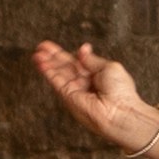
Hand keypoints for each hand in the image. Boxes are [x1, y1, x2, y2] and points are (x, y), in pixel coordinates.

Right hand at [29, 38, 158, 154]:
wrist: (120, 111)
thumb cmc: (121, 92)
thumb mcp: (109, 67)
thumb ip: (91, 59)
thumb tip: (82, 49)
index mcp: (95, 74)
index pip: (76, 62)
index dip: (65, 54)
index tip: (54, 47)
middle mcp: (84, 83)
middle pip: (64, 67)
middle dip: (52, 57)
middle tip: (40, 47)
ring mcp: (75, 90)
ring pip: (58, 74)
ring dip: (47, 63)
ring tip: (36, 54)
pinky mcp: (68, 97)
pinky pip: (56, 82)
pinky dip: (48, 72)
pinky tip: (40, 63)